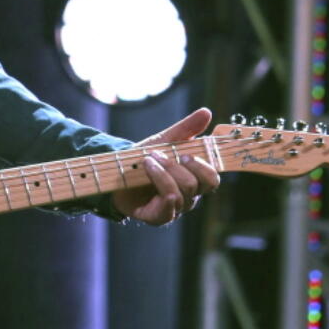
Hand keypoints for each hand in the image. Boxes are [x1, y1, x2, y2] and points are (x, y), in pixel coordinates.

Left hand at [112, 108, 218, 225]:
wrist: (115, 173)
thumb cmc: (144, 158)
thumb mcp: (164, 140)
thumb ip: (186, 129)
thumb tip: (207, 112)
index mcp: (193, 180)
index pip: (212, 179)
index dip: (204, 167)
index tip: (185, 153)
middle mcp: (188, 197)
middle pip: (197, 184)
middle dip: (176, 166)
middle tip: (158, 154)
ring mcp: (174, 209)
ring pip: (181, 193)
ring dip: (163, 172)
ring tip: (146, 160)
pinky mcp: (158, 217)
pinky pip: (168, 207)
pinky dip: (159, 185)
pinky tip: (149, 172)